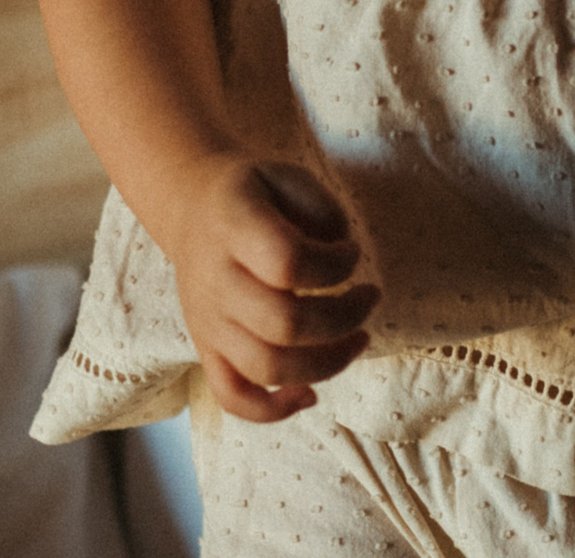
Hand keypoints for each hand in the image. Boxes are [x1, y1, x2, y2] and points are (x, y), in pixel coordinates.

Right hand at [166, 156, 376, 420]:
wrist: (194, 211)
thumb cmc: (257, 194)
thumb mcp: (289, 174)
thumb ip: (321, 207)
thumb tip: (340, 248)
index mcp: (234, 231)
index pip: (288, 263)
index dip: (336, 263)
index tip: (353, 251)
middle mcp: (216, 283)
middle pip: (284, 325)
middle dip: (345, 317)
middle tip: (372, 296)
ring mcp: (209, 323)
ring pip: (266, 368)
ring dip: (327, 363)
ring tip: (360, 339)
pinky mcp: (208, 350)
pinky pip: (233, 396)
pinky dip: (273, 409)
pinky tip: (311, 395)